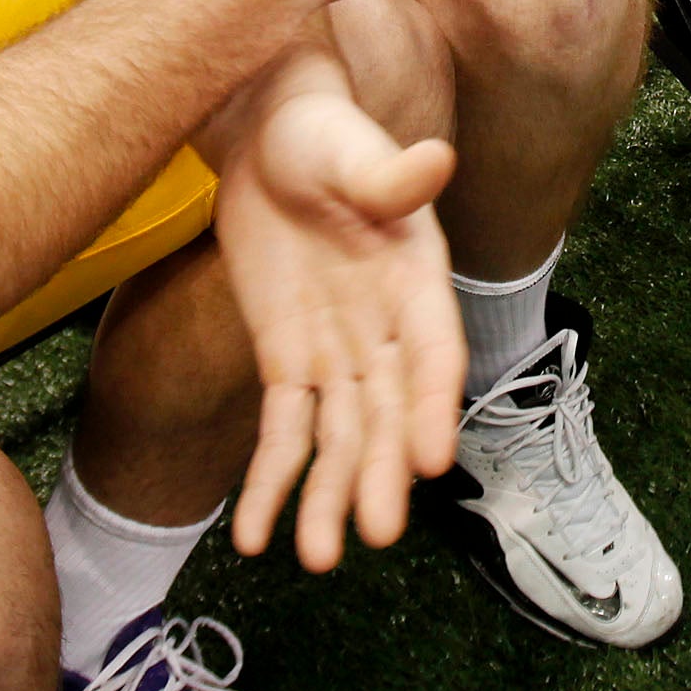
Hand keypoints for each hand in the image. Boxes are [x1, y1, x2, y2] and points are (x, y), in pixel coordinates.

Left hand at [218, 81, 461, 572]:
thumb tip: (434, 161)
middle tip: (373, 532)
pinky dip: (271, 481)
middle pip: (388, 412)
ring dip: (329, 496)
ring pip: (338, 438)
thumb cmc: (319, 132)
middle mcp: (388, 329)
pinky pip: (283, 430)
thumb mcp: (346, 146)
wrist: (262, 135)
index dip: (434, 405)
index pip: (434, 353)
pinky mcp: (286, 362)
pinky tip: (255, 535)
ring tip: (316, 557)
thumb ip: (386, 172)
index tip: (430, 461)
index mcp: (418, 279)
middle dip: (379, 472)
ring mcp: (337, 352)